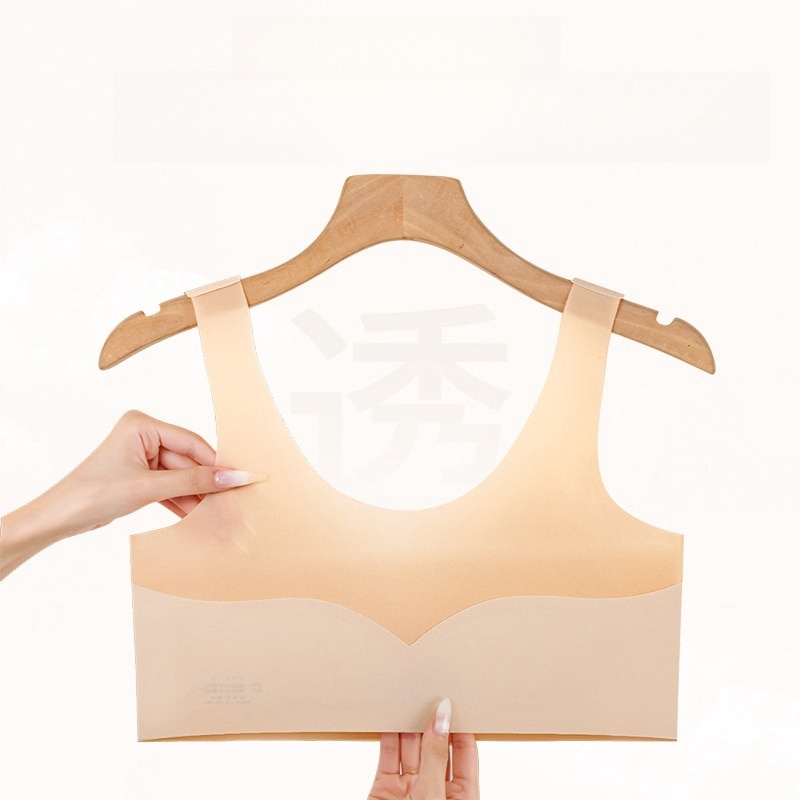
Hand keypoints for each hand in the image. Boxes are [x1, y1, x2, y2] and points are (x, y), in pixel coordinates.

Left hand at [0, 410, 254, 578]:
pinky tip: (203, 520)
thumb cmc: (90, 494)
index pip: (191, 443)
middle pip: (189, 464)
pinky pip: (172, 490)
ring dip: (200, 500)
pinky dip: (185, 505)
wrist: (56, 520)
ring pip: (183, 480)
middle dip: (210, 488)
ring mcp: (143, 459)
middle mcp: (144, 437)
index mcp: (142, 425)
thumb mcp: (147, 487)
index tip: (242, 479)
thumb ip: (193, 482)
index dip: (217, 464)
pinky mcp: (142, 479)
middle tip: (235, 506)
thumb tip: (232, 477)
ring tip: (223, 518)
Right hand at [369, 699, 478, 799]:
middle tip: (430, 692)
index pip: (464, 753)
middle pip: (435, 746)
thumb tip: (442, 718)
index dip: (460, 726)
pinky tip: (390, 715)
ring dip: (409, 724)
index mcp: (459, 796)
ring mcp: (409, 789)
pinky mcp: (384, 788)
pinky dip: (387, 735)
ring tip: (410, 696)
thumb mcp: (433, 794)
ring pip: (410, 748)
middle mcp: (434, 789)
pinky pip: (387, 755)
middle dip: (432, 720)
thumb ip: (435, 756)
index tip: (454, 700)